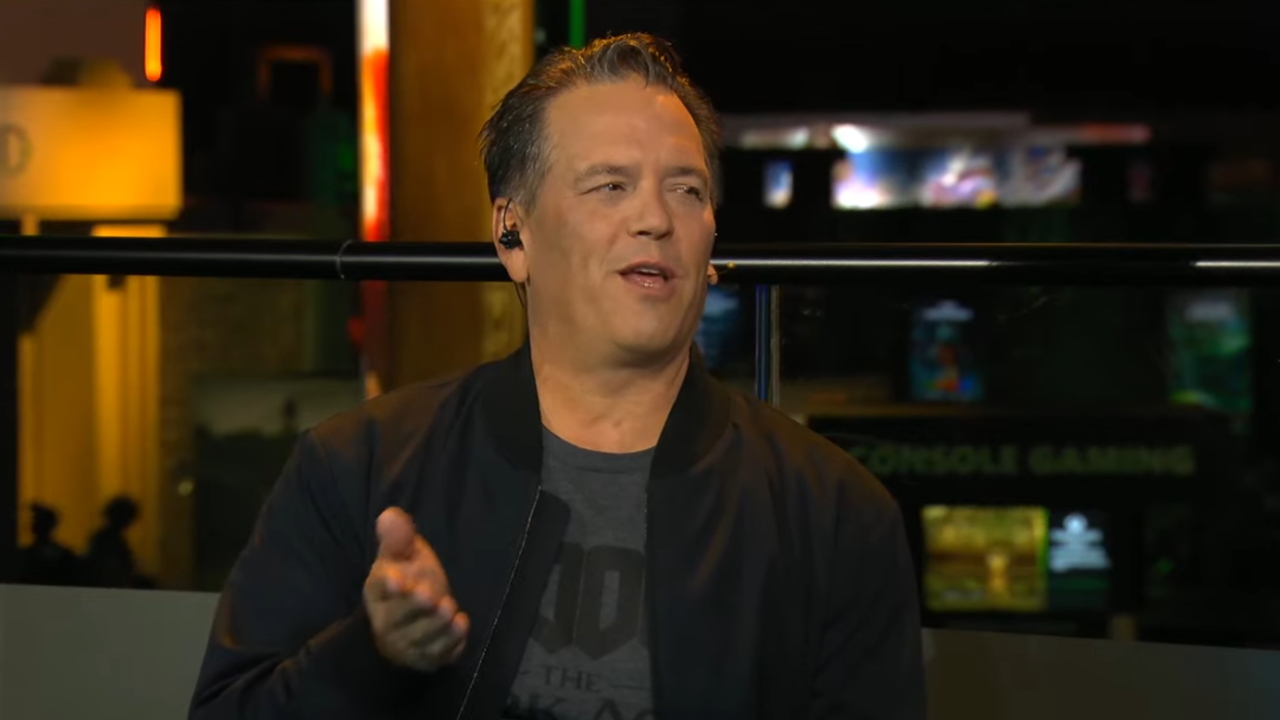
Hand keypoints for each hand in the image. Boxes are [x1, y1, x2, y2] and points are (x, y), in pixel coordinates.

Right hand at [363, 508, 469, 671]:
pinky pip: (437, 654)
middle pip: (396, 618)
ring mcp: (406, 643)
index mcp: (378, 591)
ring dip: (435, 624)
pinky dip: (450, 642)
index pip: (377, 589)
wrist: (412, 622)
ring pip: (419, 638)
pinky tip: (461, 625)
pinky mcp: (427, 657)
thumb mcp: (403, 555)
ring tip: (449, 609)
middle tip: (429, 594)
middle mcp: (387, 620)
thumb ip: (398, 537)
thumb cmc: (408, 580)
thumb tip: (390, 515)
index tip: (395, 578)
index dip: (386, 584)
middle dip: (413, 607)